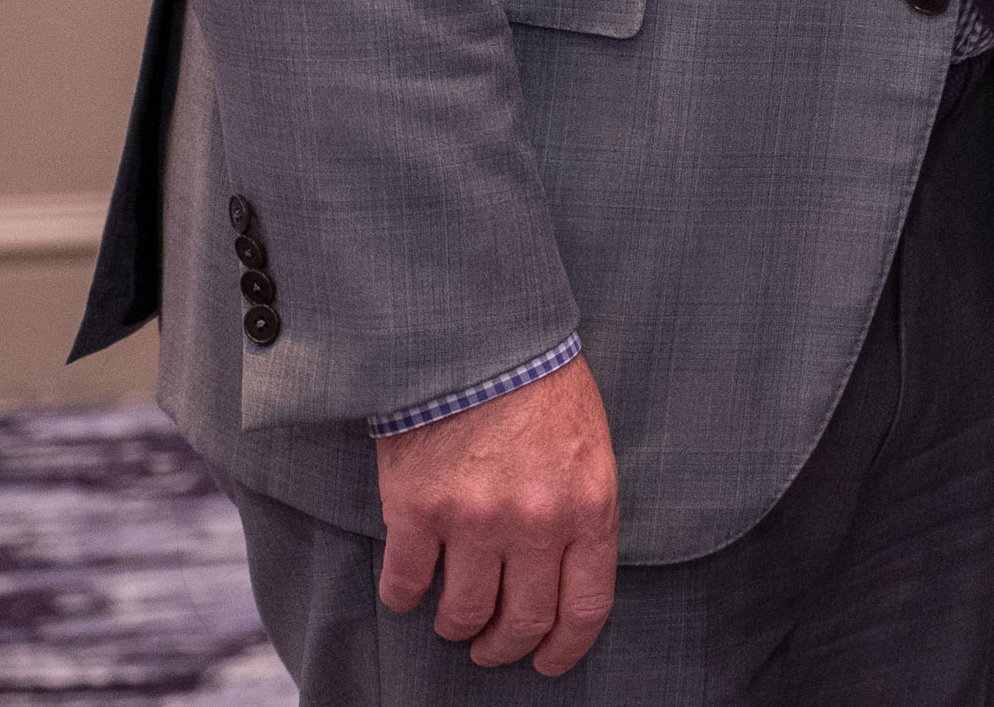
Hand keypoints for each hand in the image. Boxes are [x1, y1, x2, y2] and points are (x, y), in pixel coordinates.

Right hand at [375, 359, 618, 674]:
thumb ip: (580, 509)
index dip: (564, 648)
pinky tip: (409, 589)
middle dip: (505, 646)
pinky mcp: (417, 511)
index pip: (583, 607)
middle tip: (491, 646)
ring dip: (456, 626)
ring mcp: (475, 520)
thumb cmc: (537, 382)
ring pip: (463, 615)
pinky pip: (406, 585)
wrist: (475, 332)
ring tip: (452, 619)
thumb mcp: (588, 444)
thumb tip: (565, 572)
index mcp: (588, 506)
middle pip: (523, 622)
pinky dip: (406, 598)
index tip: (547, 661)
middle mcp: (535, 522)